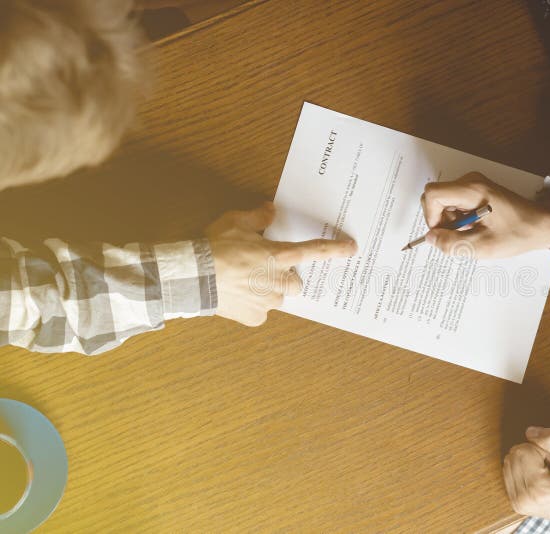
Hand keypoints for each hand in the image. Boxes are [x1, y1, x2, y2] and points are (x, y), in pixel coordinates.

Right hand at [205, 202, 356, 326]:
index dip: (335, 249)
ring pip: (277, 297)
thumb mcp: (236, 221)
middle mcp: (279, 281)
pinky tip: (236, 295)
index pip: (314, 251)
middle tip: (263, 269)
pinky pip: (260, 312)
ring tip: (243, 281)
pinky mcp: (255, 317)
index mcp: (279, 256)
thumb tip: (271, 211)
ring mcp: (268, 302)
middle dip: (285, 276)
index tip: (352, 248)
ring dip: (267, 290)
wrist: (193, 277)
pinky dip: (252, 305)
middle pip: (295, 281)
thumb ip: (259, 216)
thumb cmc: (214, 247)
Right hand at [420, 172, 549, 258]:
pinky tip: (476, 226)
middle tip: (462, 234)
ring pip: (445, 201)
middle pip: (437, 197)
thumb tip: (431, 238)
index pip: (432, 194)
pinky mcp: (477, 189)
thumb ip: (452, 244)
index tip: (443, 233)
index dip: (431, 217)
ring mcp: (474, 183)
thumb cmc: (518, 234)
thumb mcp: (482, 246)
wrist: (541, 225)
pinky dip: (460, 217)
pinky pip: (455, 201)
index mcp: (472, 191)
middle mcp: (471, 181)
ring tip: (473, 231)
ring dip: (452, 220)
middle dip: (442, 220)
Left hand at [503, 427, 549, 533]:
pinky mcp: (517, 503)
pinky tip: (543, 479)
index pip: (523, 449)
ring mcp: (518, 503)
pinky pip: (510, 471)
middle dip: (535, 455)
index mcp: (538, 490)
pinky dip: (526, 469)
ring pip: (510, 461)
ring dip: (530, 462)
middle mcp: (523, 499)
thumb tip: (529, 431)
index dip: (544, 450)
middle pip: (514, 454)